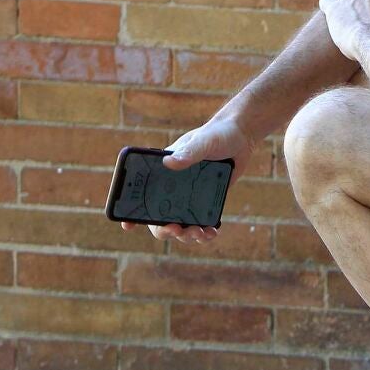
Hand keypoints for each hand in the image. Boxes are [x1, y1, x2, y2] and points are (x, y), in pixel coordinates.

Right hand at [120, 115, 252, 245]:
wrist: (241, 137)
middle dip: (164, 229)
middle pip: (159, 218)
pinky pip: (200, 224)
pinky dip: (204, 233)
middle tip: (176, 228)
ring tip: (200, 232)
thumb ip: (188, 153)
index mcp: (163, 172)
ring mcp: (189, 197)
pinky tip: (211, 232)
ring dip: (186, 235)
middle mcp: (172, 188)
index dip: (132, 212)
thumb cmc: (216, 134)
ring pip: (180, 226)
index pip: (141, 194)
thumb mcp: (202, 142)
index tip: (128, 225)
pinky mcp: (205, 202)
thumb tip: (169, 163)